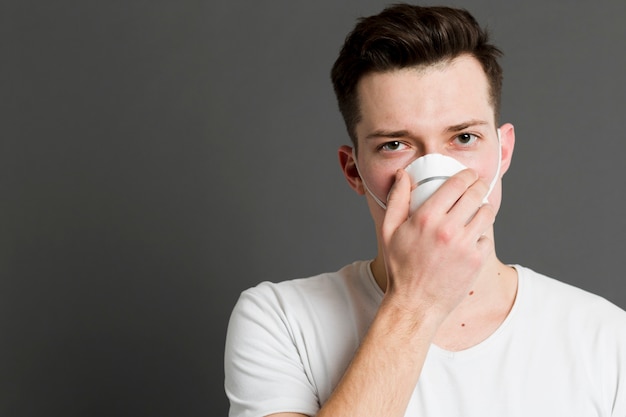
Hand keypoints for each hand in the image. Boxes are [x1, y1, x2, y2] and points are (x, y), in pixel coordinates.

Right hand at [380, 168, 495, 322]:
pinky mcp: (477, 260)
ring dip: (484, 208)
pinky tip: (473, 237)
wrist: (415, 303)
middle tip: (478, 186)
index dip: (466, 175)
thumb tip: (403, 175)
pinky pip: (487, 238)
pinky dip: (482, 235)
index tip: (469, 175)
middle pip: (475, 194)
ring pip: (486, 214)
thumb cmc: (400, 267)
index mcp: (426, 218)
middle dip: (479, 185)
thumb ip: (396, 200)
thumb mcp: (388, 231)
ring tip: (478, 210)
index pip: (456, 184)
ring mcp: (464, 245)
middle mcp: (447, 229)